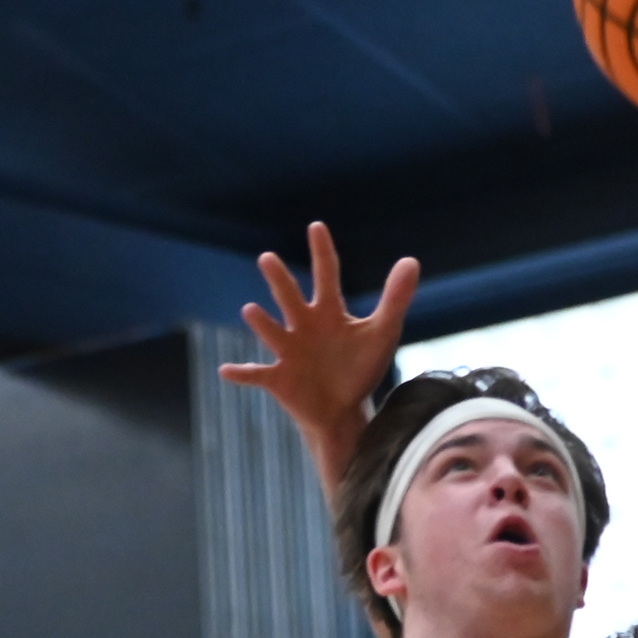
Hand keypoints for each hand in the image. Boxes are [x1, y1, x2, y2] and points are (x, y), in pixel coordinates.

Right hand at [217, 221, 417, 439]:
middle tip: (267, 258)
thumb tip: (411, 260)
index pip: (326, 275)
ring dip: (261, 322)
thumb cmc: (359, 369)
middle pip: (290, 297)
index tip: (316, 226)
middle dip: (279, 280)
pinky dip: (241, 373)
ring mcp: (288, 351)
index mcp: (328, 312)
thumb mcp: (382, 333)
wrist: (343, 411)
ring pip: (272, 332)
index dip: (322, 252)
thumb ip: (395, 299)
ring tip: (251, 310)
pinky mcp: (278, 378)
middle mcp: (303, 326)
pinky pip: (255, 374)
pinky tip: (226, 370)